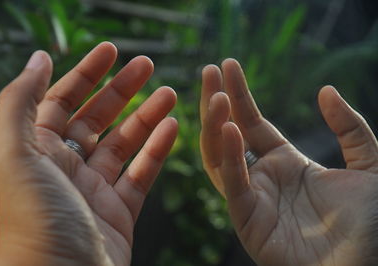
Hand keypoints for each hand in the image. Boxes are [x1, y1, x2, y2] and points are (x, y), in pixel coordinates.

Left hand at [0, 42, 177, 265]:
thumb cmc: (34, 220)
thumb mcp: (16, 155)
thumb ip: (21, 103)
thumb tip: (39, 58)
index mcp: (40, 151)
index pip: (63, 100)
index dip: (86, 73)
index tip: (111, 50)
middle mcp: (67, 167)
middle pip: (98, 118)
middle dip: (122, 89)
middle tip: (147, 65)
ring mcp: (96, 189)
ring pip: (125, 144)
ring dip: (147, 116)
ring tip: (170, 93)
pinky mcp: (120, 211)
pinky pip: (142, 173)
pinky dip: (158, 149)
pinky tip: (173, 127)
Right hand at [200, 59, 377, 265]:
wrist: (368, 265)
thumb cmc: (373, 223)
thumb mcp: (370, 164)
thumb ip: (350, 129)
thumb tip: (325, 90)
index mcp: (285, 163)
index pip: (252, 122)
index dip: (239, 94)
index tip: (227, 65)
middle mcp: (262, 177)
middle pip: (229, 133)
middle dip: (217, 102)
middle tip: (208, 71)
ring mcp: (252, 198)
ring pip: (220, 157)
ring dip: (215, 125)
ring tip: (215, 95)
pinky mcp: (247, 220)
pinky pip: (233, 184)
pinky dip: (228, 157)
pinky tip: (228, 128)